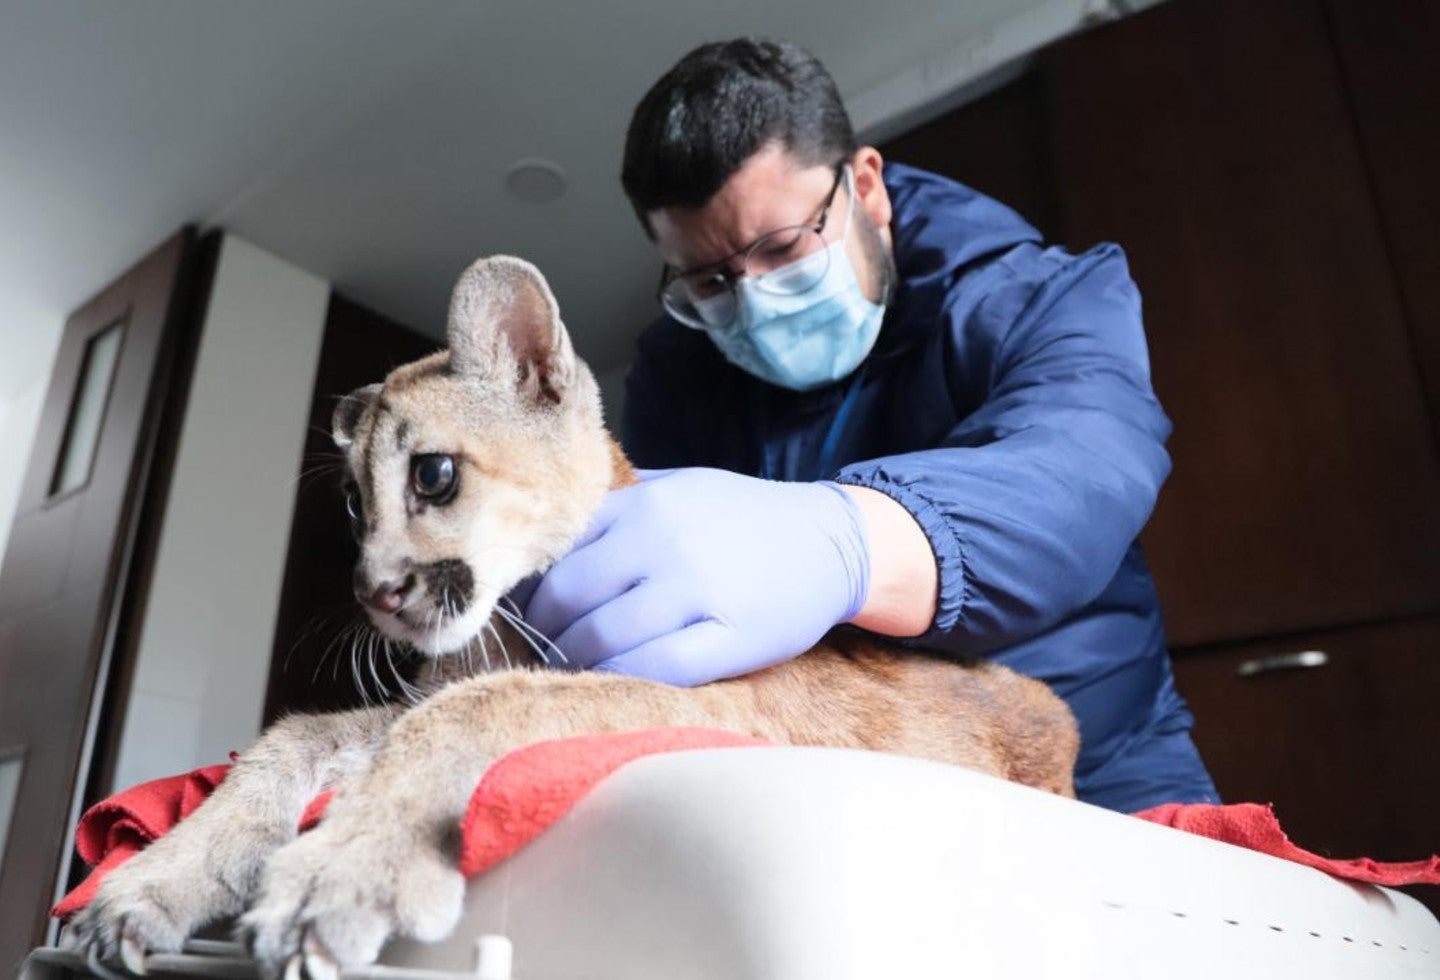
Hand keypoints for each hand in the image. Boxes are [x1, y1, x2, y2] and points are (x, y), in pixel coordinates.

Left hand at [523, 468, 869, 685]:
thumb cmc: (745, 518)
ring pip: (602, 637)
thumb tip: (547, 533)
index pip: (557, 545)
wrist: (832, 541)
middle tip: (540, 643)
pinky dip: (620, 677)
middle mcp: (664, 542)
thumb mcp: (681, 487)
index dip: (530, 581)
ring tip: (570, 664)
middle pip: (567, 596)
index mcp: (645, 503)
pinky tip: (612, 677)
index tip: (521, 602)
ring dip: (574, 659)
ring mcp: (697, 590)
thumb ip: (620, 504)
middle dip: (543, 628)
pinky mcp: (729, 638)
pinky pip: (653, 668)